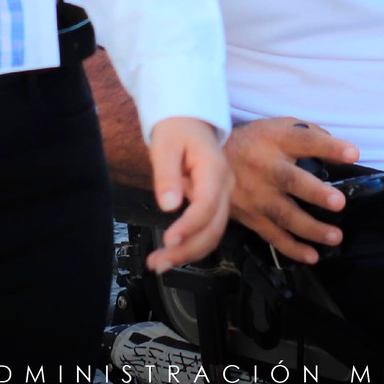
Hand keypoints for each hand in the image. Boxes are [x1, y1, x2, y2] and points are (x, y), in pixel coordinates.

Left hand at [146, 116, 233, 271]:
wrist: (189, 120)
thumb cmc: (177, 128)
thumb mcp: (165, 146)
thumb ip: (166, 176)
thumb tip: (169, 206)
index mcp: (215, 169)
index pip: (206, 205)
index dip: (189, 226)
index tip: (168, 239)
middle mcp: (225, 185)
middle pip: (214, 227)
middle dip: (187, 249)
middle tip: (158, 263)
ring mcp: (222, 194)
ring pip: (213, 233)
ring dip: (189, 252)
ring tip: (160, 263)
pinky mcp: (214, 201)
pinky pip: (208, 228)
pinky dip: (192, 244)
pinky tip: (173, 252)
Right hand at [223, 117, 358, 263]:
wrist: (207, 160)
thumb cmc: (254, 141)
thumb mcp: (277, 126)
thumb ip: (308, 134)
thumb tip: (338, 150)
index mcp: (276, 140)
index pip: (305, 140)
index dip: (329, 147)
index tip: (353, 154)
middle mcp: (265, 167)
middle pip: (290, 180)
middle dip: (315, 193)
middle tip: (338, 202)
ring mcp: (256, 194)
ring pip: (283, 214)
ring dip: (310, 228)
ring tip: (335, 236)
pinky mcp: (249, 216)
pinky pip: (272, 235)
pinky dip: (292, 248)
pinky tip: (312, 256)